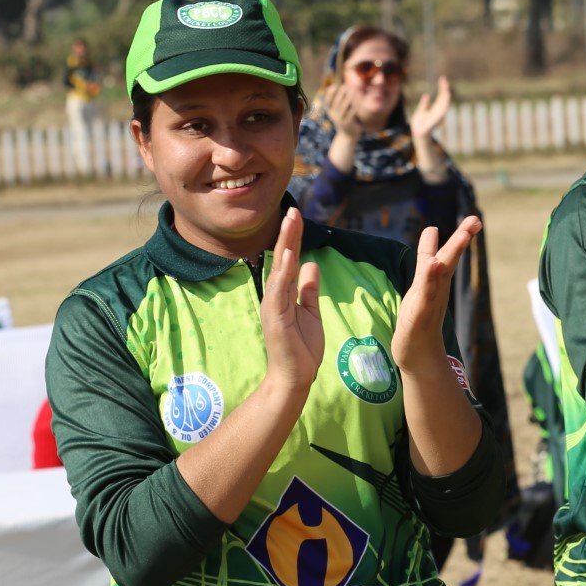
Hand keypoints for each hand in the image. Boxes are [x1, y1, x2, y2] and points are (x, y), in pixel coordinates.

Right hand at [260, 209, 322, 392]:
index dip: (294, 238)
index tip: (297, 216)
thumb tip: (312, 265)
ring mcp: (273, 304)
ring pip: (279, 269)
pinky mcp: (275, 316)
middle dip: (288, 234)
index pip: (290, 260)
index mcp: (285, 293)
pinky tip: (287, 255)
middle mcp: (276, 295)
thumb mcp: (311, 312)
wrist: (294, 376)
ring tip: (290, 222)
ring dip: (284, 245)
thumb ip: (309, 289)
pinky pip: (279, 290)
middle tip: (292, 209)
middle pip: (282, 258)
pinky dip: (283, 271)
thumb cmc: (301, 347)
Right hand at [323, 83, 366, 141]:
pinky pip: (351, 113)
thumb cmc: (345, 119)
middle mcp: (333, 115)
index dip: (330, 93)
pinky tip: (359, 100)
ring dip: (348, 97)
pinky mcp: (348, 123)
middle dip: (341, 93)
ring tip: (352, 90)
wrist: (348, 136)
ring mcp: (340, 120)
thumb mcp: (339, 111)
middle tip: (346, 85)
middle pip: (336, 102)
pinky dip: (355, 105)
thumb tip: (338, 86)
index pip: (327, 100)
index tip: (335, 85)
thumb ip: (338, 100)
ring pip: (343, 107)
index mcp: (329, 111)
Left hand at [393, 216, 480, 373]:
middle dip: (460, 240)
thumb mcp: (421, 280)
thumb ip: (427, 255)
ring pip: (441, 273)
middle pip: (450, 260)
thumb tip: (433, 229)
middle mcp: (438, 287)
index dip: (461, 235)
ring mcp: (430, 300)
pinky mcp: (420, 313)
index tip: (475, 219)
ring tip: (462, 236)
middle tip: (475, 221)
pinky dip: (430, 280)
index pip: (448, 252)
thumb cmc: (419, 316)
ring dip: (451, 255)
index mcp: (437, 278)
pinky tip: (433, 266)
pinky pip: (427, 294)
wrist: (418, 353)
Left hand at [411, 76, 452, 141]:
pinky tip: (446, 95)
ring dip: (446, 94)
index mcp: (436, 109)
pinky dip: (445, 102)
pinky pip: (443, 109)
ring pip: (445, 103)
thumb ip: (424, 104)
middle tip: (444, 78)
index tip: (442, 79)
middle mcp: (440, 111)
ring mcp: (439, 115)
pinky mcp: (437, 119)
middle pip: (444, 98)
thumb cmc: (419, 124)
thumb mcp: (420, 111)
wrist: (417, 133)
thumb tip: (427, 96)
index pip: (441, 96)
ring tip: (445, 85)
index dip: (442, 88)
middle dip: (444, 88)